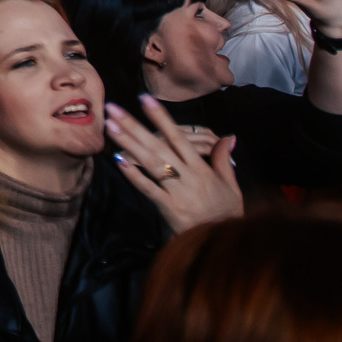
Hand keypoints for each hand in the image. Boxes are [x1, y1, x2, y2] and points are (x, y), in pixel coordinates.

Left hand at [105, 93, 241, 230]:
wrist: (225, 242)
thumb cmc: (226, 212)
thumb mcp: (231, 185)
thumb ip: (223, 159)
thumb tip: (229, 136)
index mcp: (201, 168)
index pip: (178, 137)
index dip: (161, 117)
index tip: (144, 99)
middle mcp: (187, 175)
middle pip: (158, 145)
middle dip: (134, 125)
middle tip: (112, 108)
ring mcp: (177, 191)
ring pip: (150, 162)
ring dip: (129, 143)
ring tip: (110, 127)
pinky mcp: (168, 207)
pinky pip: (148, 188)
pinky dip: (133, 174)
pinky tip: (118, 160)